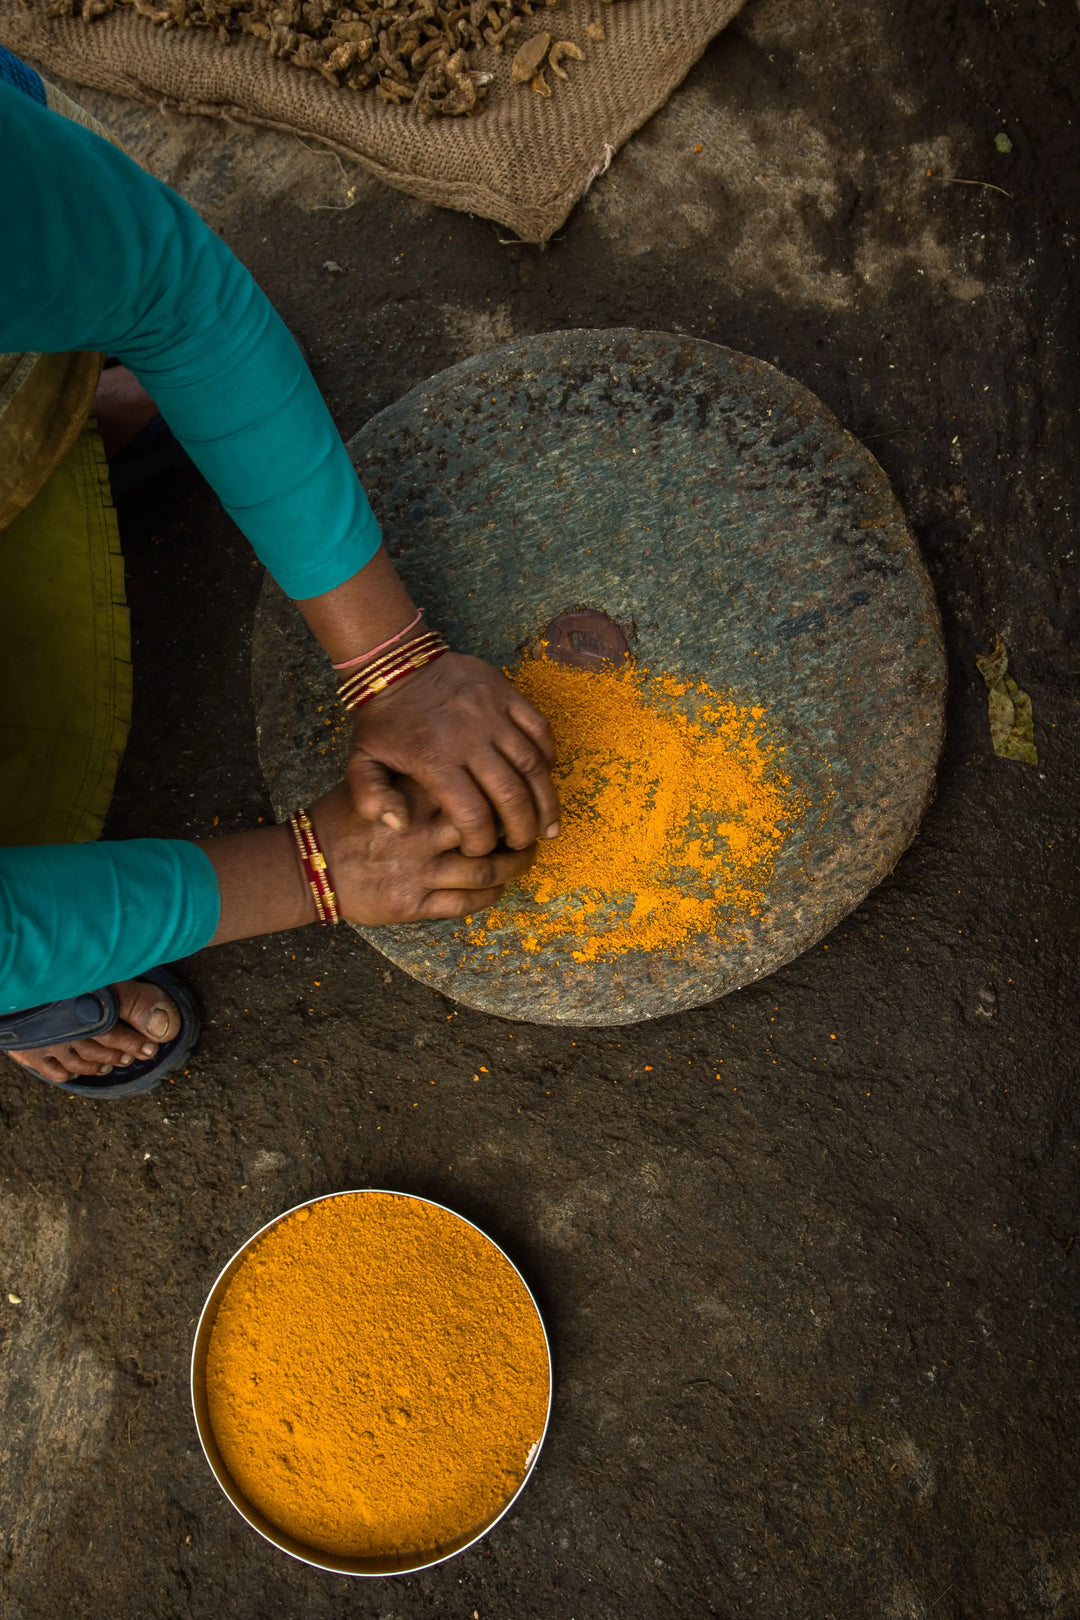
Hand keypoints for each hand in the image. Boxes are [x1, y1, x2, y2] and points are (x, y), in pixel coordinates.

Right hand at [311, 780, 536, 924]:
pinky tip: (498, 886)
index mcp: (413, 798)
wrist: (309, 865)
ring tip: (524, 857)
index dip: (501, 793)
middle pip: (490, 830)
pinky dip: (490, 895)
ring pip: (486, 871)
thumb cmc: (344, 819)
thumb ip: (416, 776)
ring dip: (514, 866)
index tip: (513, 792)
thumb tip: (464, 767)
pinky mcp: (413, 905)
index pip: (475, 790)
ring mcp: (418, 872)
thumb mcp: (372, 780)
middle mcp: (420, 835)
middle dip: (517, 831)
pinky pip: (466, 903)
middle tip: (529, 826)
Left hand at [345, 651, 559, 857]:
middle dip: (522, 829)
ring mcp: (491, 712)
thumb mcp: (360, 761)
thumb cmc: (381, 720)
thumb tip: (401, 827)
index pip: (472, 814)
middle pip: (511, 794)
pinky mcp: (506, 693)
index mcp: (434, 758)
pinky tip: (545, 778)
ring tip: (548, 825)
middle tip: (522, 845)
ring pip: (533, 765)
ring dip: (545, 800)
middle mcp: (468, 736)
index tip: (481, 851)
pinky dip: (548, 755)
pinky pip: (539, 728)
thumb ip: (372, 799)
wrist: (394, 663)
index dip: (482, 842)